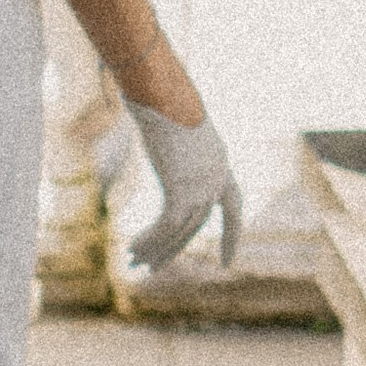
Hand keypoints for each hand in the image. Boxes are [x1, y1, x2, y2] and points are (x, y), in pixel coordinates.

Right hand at [125, 100, 241, 271]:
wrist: (164, 96)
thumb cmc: (166, 100)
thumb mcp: (177, 125)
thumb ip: (176, 145)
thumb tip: (161, 137)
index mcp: (221, 163)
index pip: (234, 205)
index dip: (231, 234)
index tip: (228, 262)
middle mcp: (216, 179)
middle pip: (197, 226)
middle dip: (173, 251)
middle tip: (152, 270)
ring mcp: (201, 187)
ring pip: (180, 231)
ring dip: (155, 249)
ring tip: (133, 261)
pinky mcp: (182, 192)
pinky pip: (166, 227)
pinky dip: (150, 239)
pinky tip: (132, 247)